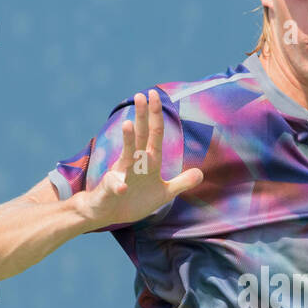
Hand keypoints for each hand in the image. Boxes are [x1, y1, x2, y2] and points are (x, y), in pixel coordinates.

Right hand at [74, 90, 203, 226]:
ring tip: (128, 124)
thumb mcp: (163, 194)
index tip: (155, 94)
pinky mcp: (111, 189)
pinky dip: (117, 185)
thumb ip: (180, 183)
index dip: (156, 116)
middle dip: (142, 117)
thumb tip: (200, 173)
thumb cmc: (134, 201)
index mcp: (148, 161)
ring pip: (125, 155)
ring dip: (127, 141)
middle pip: (140, 136)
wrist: (107, 213)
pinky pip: (114, 186)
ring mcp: (121, 174)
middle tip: (142, 95)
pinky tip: (121, 186)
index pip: (154, 134)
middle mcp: (133, 162)